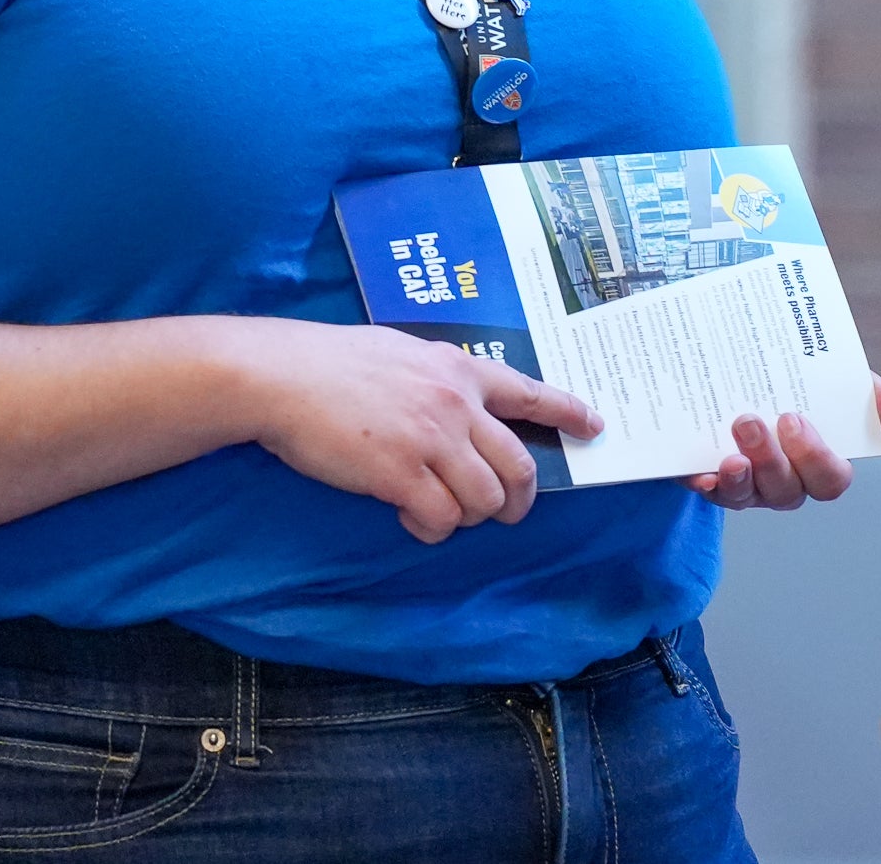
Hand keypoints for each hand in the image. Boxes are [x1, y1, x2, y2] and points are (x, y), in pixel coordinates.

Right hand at [230, 320, 601, 543]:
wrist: (284, 376)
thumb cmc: (334, 363)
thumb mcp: (403, 352)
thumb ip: (438, 379)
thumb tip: (459, 407)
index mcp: (459, 370)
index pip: (530, 392)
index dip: (567, 412)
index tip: (595, 427)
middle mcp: (456, 404)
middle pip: (518, 466)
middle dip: (519, 499)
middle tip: (505, 511)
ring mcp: (432, 440)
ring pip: (484, 500)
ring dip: (468, 516)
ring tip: (439, 510)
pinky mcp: (401, 474)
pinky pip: (440, 519)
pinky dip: (430, 528)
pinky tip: (408, 516)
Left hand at [688, 377, 880, 509]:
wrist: (725, 357)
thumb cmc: (788, 374)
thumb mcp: (826, 373)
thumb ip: (863, 392)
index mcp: (817, 460)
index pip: (830, 479)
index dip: (814, 457)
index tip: (793, 418)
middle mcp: (785, 480)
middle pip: (789, 492)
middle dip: (773, 461)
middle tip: (752, 421)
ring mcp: (747, 485)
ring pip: (749, 496)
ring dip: (740, 474)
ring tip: (730, 438)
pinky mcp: (710, 480)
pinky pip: (711, 494)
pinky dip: (708, 485)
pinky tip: (701, 473)